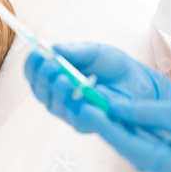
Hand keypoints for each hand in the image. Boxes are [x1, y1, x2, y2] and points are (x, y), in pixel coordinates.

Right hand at [24, 42, 170, 132]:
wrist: (139, 81)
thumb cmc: (113, 67)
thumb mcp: (92, 52)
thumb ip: (73, 51)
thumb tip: (53, 48)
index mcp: (55, 77)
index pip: (34, 74)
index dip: (32, 65)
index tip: (36, 53)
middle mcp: (57, 96)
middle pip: (39, 91)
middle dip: (42, 77)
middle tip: (50, 65)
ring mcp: (69, 110)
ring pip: (52, 105)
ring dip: (55, 90)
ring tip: (63, 77)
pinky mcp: (84, 123)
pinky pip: (73, 117)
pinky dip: (73, 105)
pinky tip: (77, 94)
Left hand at [96, 100, 170, 171]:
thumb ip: (145, 111)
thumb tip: (113, 105)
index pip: (127, 145)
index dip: (104, 125)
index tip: (86, 107)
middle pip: (129, 147)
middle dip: (108, 124)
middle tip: (89, 102)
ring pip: (137, 147)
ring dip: (120, 126)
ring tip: (101, 105)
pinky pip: (150, 147)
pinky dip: (137, 130)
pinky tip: (123, 114)